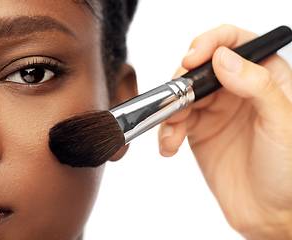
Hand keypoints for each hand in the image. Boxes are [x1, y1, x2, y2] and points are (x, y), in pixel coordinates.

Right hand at [158, 24, 291, 238]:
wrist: (268, 212)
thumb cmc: (287, 171)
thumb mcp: (281, 123)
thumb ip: (256, 85)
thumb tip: (223, 58)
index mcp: (264, 77)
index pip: (234, 43)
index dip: (210, 42)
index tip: (193, 58)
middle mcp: (236, 89)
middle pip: (199, 67)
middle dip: (181, 82)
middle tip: (177, 100)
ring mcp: (214, 109)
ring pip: (181, 94)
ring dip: (169, 111)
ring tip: (172, 133)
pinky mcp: (198, 129)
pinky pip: (173, 120)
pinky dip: (165, 131)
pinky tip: (170, 146)